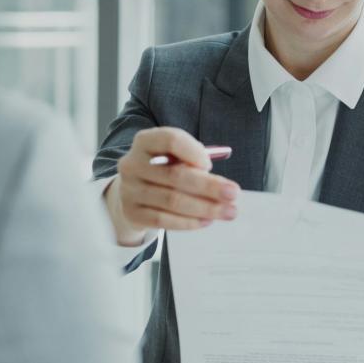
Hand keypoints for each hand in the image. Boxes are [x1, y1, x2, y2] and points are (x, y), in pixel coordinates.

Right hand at [104, 127, 239, 244]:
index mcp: (145, 142)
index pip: (170, 140)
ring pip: (173, 201)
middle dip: (209, 186)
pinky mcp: (132, 213)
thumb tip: (222, 183)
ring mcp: (130, 190)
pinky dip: (189, 222)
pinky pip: (164, 220)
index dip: (193, 152)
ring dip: (205, 208)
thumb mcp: (173, 157)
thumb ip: (193, 161)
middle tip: (233, 194)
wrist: (131, 193)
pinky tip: (207, 220)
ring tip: (228, 212)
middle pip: (175, 175)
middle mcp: (133, 164)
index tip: (210, 165)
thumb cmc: (162, 170)